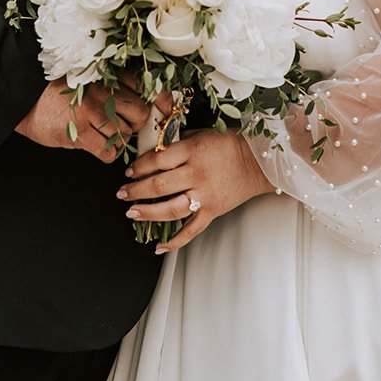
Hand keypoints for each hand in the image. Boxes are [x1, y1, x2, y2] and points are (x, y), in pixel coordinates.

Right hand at [15, 78, 152, 162]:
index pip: (148, 86)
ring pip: (124, 136)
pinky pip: (108, 152)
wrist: (24, 99)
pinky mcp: (80, 133)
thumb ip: (117, 86)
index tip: (168, 110)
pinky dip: (106, 153)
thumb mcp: (90, 78)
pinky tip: (95, 145)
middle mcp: (104, 91)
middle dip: (134, 125)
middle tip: (121, 126)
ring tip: (101, 134)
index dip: (163, 100)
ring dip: (117, 140)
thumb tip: (148, 102)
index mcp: (109, 74)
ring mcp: (92, 112)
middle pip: (141, 116)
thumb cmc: (59, 92)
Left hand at [116, 129, 273, 251]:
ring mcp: (205, 195)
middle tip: (122, 193)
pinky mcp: (212, 211)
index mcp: (193, 151)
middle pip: (159, 185)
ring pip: (170, 209)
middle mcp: (197, 174)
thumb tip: (153, 147)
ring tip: (131, 212)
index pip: (158, 160)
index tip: (129, 171)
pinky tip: (159, 247)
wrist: (258, 163)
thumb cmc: (230, 144)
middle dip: (136, 190)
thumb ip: (178, 141)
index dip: (139, 166)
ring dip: (147, 212)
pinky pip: (191, 230)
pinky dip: (175, 242)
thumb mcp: (202, 133)